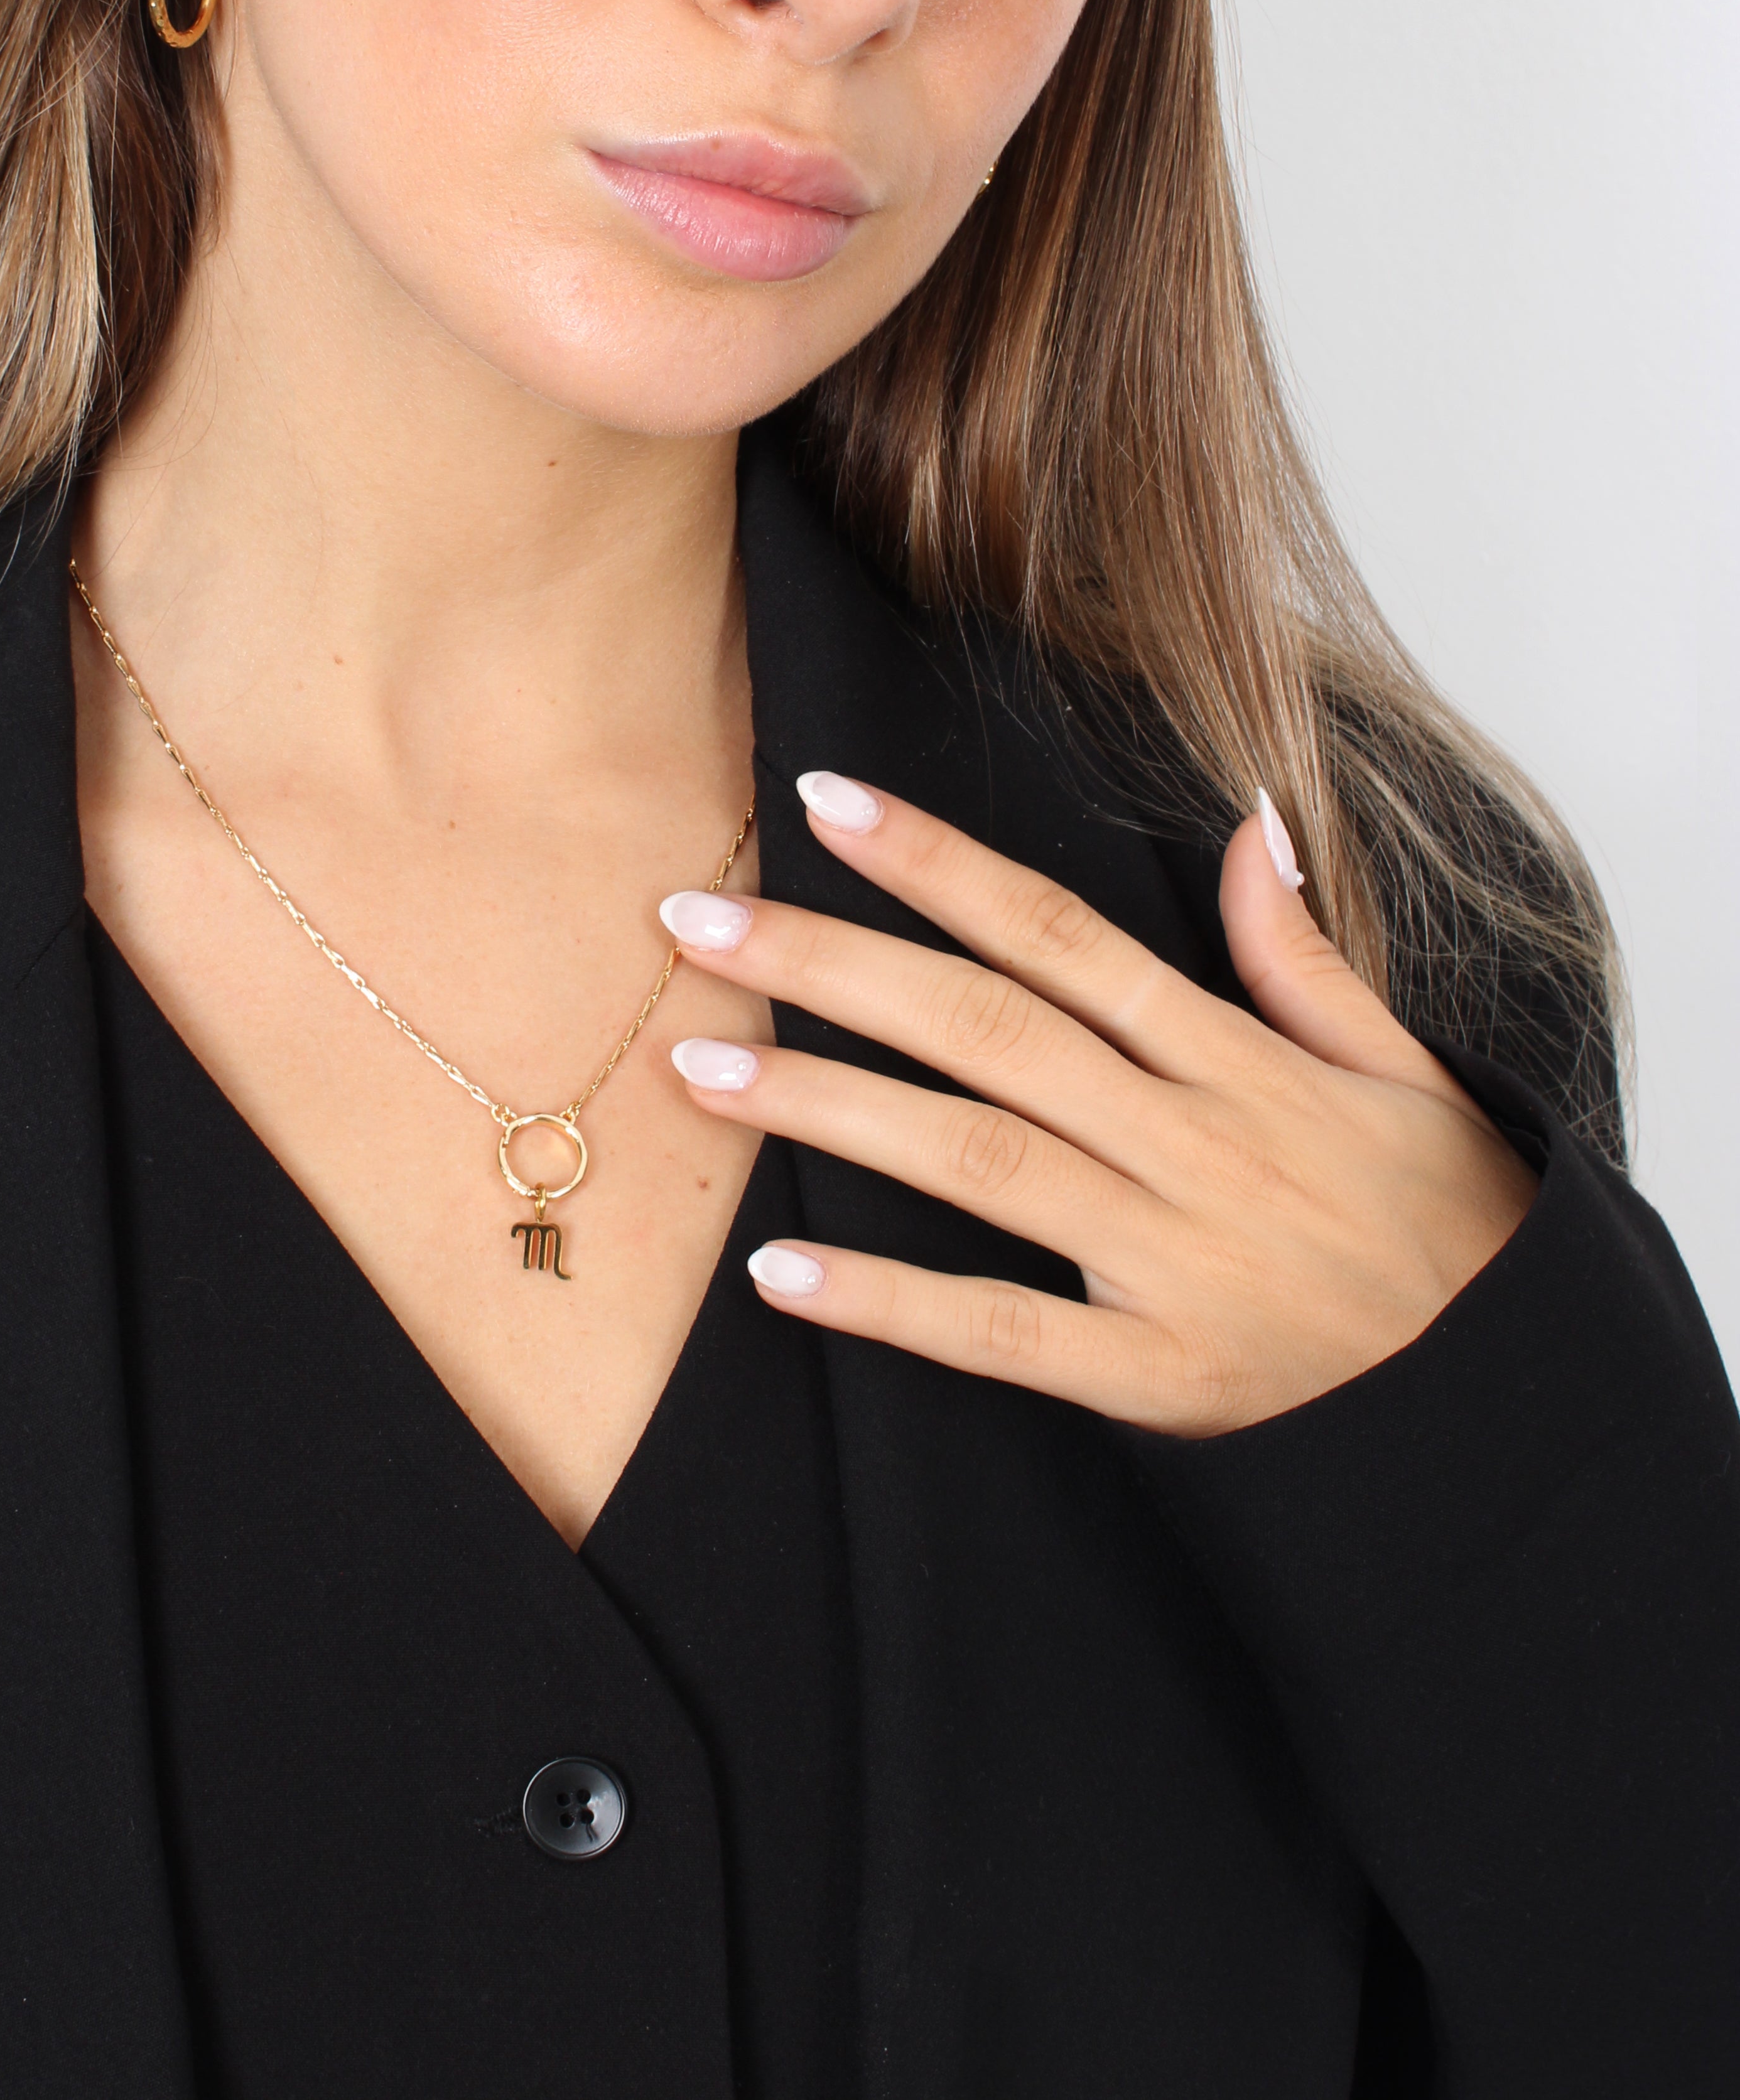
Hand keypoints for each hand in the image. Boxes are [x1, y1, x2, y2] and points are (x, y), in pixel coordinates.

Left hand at [661, 776, 1539, 1435]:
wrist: (1511, 1402)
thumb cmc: (1447, 1227)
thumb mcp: (1402, 1073)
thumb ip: (1306, 955)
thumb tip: (1254, 820)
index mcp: (1234, 1062)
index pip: (1057, 935)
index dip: (938, 863)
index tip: (823, 801)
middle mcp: (1187, 1145)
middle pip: (983, 1029)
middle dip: (831, 965)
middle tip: (693, 918)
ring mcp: (1168, 1262)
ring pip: (974, 1164)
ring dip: (830, 1111)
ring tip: (699, 1068)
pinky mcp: (1160, 1379)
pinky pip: (1005, 1335)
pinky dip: (892, 1305)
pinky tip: (780, 1276)